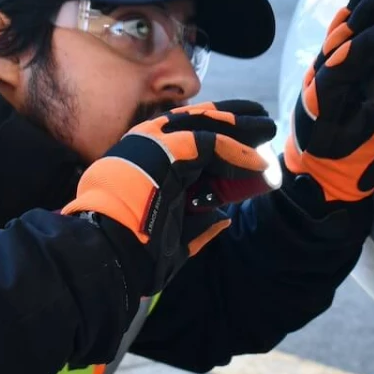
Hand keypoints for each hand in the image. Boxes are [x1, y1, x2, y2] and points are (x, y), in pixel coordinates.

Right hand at [63, 100, 276, 295]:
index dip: (220, 137)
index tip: (247, 144)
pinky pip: (210, 144)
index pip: (188, 138)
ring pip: (206, 125)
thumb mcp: (172, 237)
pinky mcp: (164, 150)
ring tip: (267, 128)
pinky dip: (237, 152)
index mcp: (145, 161)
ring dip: (242, 128)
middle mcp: (147, 145)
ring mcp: (152, 143)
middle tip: (262, 123)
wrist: (106, 252)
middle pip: (198, 122)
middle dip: (233, 121)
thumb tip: (223, 219)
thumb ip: (197, 227)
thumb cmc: (132, 250)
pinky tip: (258, 161)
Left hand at [284, 0, 373, 204]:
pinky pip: (332, 49)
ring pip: (333, 42)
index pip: (343, 67)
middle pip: (336, 46)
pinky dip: (342, 28)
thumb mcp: (361, 157)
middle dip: (358, 18)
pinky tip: (350, 12)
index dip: (363, 47)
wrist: (314, 189)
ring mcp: (316, 86)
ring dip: (351, 15)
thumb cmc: (341, 174)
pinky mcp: (322, 86)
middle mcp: (316, 90)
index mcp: (324, 106)